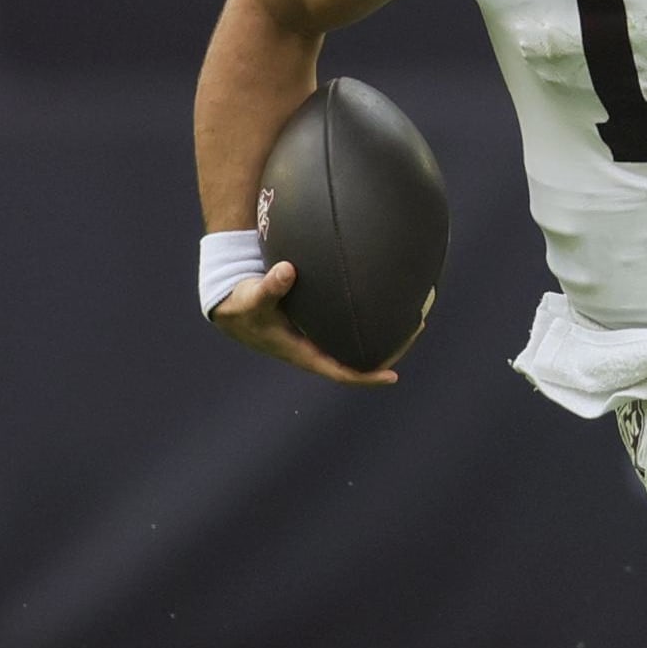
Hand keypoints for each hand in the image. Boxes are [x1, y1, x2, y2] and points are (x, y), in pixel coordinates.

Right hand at [207, 260, 398, 387]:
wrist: (230, 305)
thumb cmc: (242, 304)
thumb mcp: (253, 297)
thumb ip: (270, 286)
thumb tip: (287, 270)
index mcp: (302, 352)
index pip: (339, 372)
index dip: (366, 377)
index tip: (392, 377)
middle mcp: (314, 349)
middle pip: (356, 360)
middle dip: (387, 351)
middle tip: (416, 330)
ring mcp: (317, 337)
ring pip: (355, 343)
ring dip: (382, 335)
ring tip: (412, 314)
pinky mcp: (316, 323)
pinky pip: (347, 326)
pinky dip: (366, 318)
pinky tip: (384, 298)